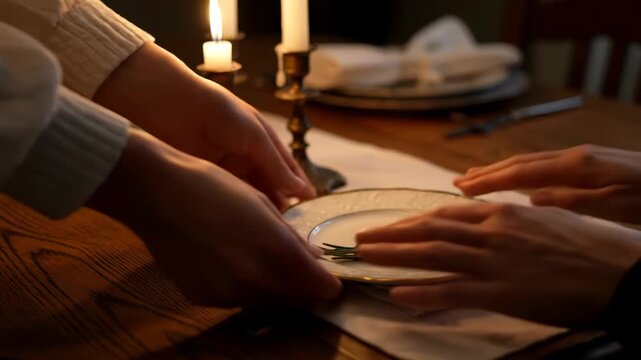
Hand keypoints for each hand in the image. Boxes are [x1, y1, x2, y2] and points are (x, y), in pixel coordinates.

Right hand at [89, 129, 339, 306]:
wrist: (158, 194)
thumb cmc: (215, 188)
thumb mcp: (263, 205)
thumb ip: (293, 239)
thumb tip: (316, 259)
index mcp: (275, 252)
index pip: (319, 287)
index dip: (329, 285)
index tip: (330, 279)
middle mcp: (254, 280)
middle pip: (295, 299)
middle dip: (303, 287)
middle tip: (300, 268)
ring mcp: (226, 293)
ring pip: (266, 302)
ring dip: (275, 289)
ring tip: (265, 261)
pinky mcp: (203, 298)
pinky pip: (236, 300)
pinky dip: (244, 288)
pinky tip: (234, 263)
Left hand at [94, 43, 313, 209]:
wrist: (166, 104)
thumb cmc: (217, 112)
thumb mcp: (254, 136)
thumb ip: (276, 165)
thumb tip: (304, 193)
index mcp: (259, 141)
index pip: (284, 169)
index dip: (296, 187)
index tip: (309, 208)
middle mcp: (244, 157)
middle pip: (266, 185)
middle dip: (278, 203)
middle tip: (288, 228)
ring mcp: (223, 170)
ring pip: (247, 195)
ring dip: (258, 210)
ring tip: (269, 231)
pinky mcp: (203, 180)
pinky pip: (225, 198)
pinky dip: (235, 211)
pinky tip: (244, 225)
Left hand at [356, 203, 640, 326]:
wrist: (619, 272)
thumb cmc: (588, 245)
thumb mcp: (546, 218)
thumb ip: (510, 218)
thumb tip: (488, 216)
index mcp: (502, 213)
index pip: (444, 214)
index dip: (412, 220)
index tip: (390, 225)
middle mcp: (490, 232)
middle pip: (429, 230)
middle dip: (392, 233)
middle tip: (361, 238)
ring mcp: (493, 262)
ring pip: (432, 254)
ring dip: (394, 255)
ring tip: (364, 256)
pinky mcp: (501, 293)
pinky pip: (453, 291)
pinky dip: (422, 292)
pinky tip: (398, 293)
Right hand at [454, 145, 640, 223]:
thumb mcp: (618, 207)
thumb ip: (574, 201)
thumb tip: (532, 199)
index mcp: (579, 166)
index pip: (522, 171)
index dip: (489, 180)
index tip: (461, 188)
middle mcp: (575, 157)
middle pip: (522, 162)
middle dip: (488, 172)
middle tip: (458, 182)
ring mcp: (582, 159)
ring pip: (532, 163)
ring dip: (502, 171)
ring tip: (476, 178)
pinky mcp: (590, 166)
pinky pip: (546, 169)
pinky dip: (523, 176)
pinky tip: (517, 185)